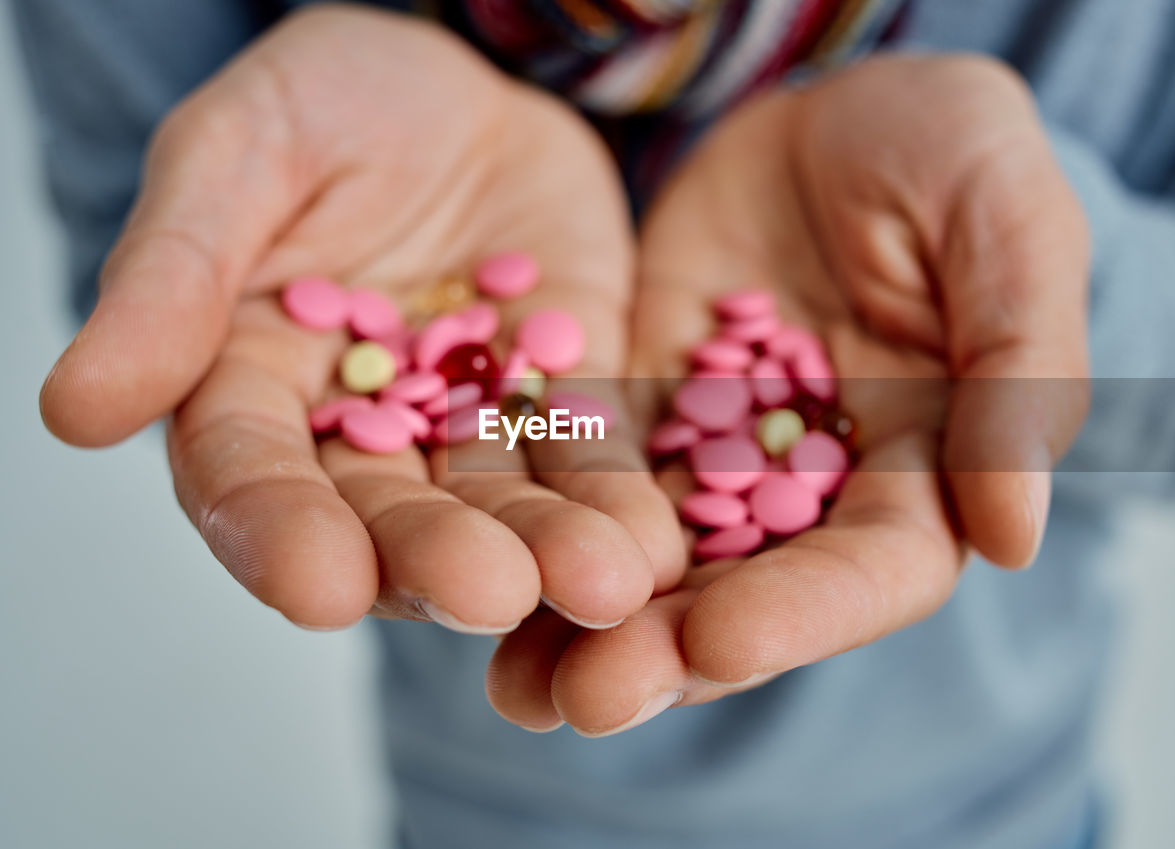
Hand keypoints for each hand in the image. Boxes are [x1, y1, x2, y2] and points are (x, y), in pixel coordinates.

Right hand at [39, 6, 682, 632]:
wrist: (461, 88)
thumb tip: (76, 411)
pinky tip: (657, 539)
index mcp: (252, 386)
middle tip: (486, 594)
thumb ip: (173, 274)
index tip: (317, 588)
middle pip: (388, 513)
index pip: (250, 476)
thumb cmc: (329, 103)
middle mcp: (359, 432)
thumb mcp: (240, 153)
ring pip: (500, 504)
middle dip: (435, 557)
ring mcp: (467, 424)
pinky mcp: (562, 400)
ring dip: (547, 550)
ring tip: (601, 584)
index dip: (278, 533)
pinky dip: (619, 497)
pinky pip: (590, 456)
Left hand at [486, 54, 1090, 733]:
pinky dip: (544, 530)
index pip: (874, 568)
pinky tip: (486, 572)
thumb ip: (1019, 372)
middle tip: (590, 699)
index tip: (720, 643)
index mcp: (924, 466)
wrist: (835, 109)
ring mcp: (719, 453)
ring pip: (658, 559)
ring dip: (590, 626)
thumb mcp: (1009, 227)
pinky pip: (589, 479)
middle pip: (749, 590)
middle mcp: (814, 485)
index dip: (803, 611)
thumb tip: (1018, 539)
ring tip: (518, 689)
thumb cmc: (950, 150)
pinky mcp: (642, 411)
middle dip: (673, 650)